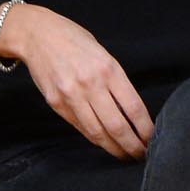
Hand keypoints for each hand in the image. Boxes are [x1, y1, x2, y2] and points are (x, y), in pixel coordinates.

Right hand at [6, 4, 153, 159]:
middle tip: (142, 156)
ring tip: (126, 155)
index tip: (153, 139)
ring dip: (114, 149)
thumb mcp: (104, 55)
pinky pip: (80, 127)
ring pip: (97, 133)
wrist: (36, 35)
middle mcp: (90, 84)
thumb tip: (133, 113)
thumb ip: (117, 82)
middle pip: (117, 126)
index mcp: (108, 69)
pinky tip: (105, 144)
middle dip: (132, 146)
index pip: (133, 108)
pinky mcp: (56, 104)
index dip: (145, 129)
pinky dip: (95, 138)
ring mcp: (71, 96)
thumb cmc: (75, 42)